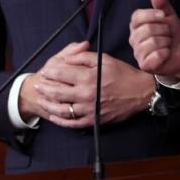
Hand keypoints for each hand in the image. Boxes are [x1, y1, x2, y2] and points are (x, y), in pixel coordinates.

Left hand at [28, 42, 153, 127]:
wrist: (141, 92)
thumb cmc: (124, 74)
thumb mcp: (105, 59)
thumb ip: (84, 57)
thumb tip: (68, 58)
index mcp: (88, 77)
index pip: (61, 74)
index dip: (50, 72)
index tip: (45, 71)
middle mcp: (86, 94)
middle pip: (57, 92)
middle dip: (44, 88)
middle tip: (38, 85)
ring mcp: (88, 109)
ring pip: (61, 109)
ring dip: (48, 104)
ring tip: (41, 100)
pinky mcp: (93, 119)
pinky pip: (71, 123)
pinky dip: (60, 120)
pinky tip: (54, 116)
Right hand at [128, 0, 179, 79]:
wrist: (179, 53)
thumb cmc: (171, 34)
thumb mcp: (169, 16)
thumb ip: (162, 3)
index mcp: (136, 25)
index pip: (137, 16)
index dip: (152, 15)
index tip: (164, 16)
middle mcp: (134, 39)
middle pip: (148, 29)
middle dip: (164, 30)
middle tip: (168, 34)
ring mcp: (138, 53)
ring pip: (153, 42)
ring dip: (166, 42)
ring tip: (167, 44)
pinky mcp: (144, 65)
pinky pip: (156, 55)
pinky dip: (165, 53)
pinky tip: (166, 53)